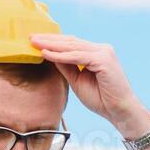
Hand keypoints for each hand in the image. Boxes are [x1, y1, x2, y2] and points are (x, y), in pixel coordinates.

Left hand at [29, 33, 149, 134]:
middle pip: (70, 41)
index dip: (53, 42)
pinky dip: (61, 56)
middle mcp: (101, 49)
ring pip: (72, 46)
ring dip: (52, 45)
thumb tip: (49, 55)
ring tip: (34, 43)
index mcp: (96, 53)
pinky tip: (46, 54)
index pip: (71, 44)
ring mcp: (104, 52)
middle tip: (30, 37)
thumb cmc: (102, 100)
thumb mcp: (77, 81)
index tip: (35, 41)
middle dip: (49, 39)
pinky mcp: (104, 60)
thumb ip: (66, 67)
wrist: (120, 112)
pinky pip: (77, 56)